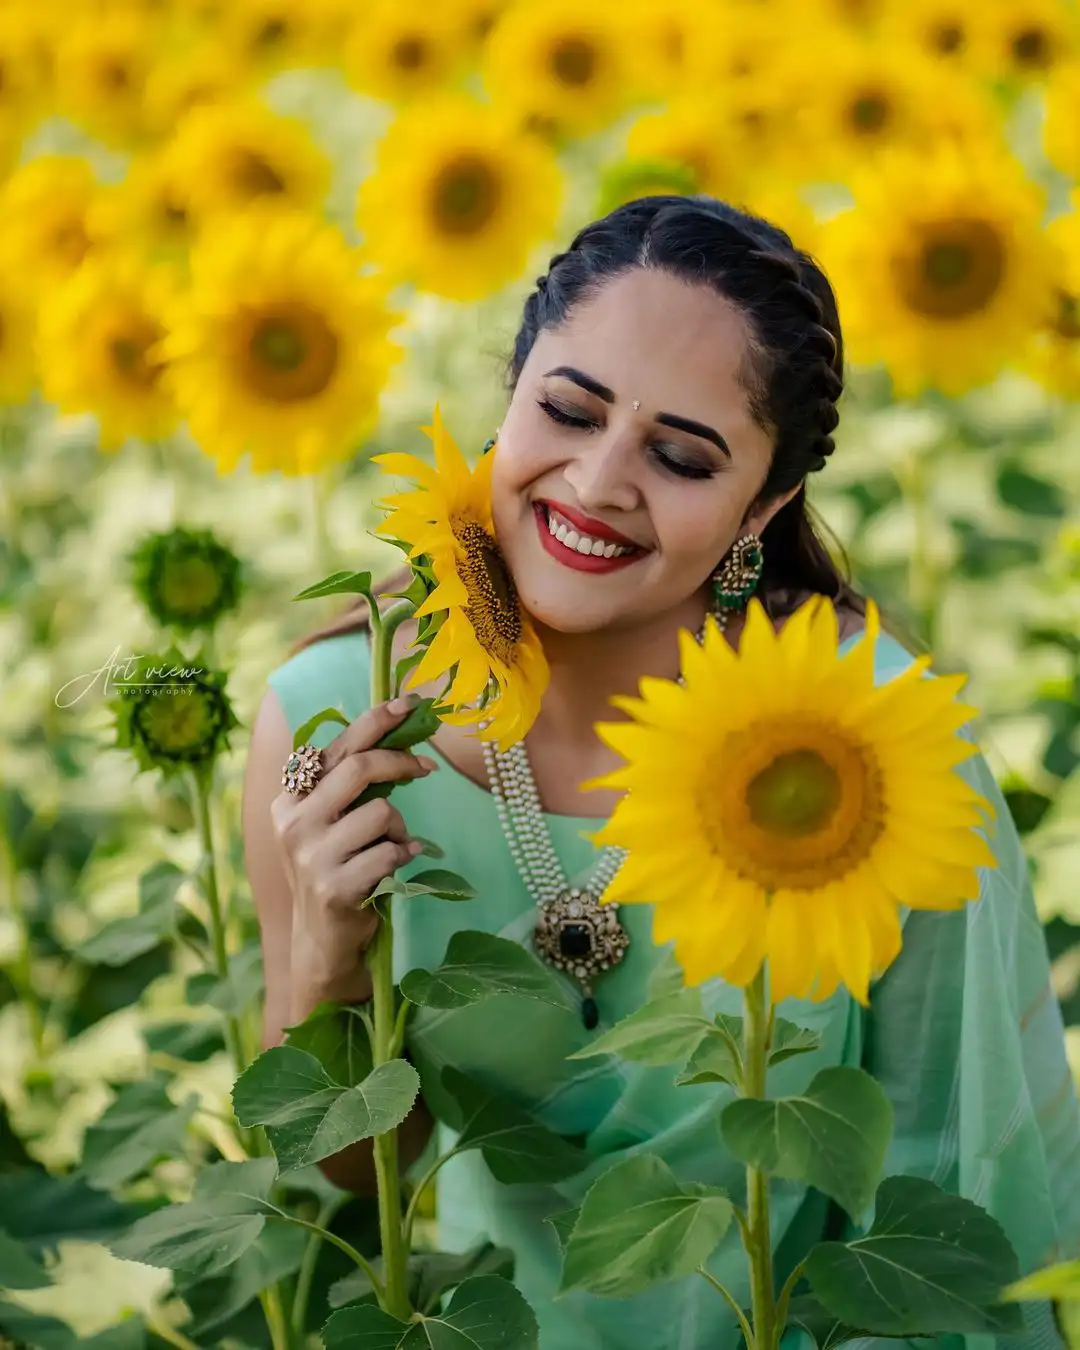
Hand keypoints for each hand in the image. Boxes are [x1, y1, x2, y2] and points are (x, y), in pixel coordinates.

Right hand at [270, 696, 437, 1016]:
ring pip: (381, 812)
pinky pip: (391, 853)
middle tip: (427, 767)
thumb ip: (349, 785)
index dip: (375, 721)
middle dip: (400, 761)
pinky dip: (405, 855)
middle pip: (357, 768)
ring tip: (392, 847)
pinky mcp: (335, 888)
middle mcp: (293, 823)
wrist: (323, 941)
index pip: (336, 747)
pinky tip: (396, 868)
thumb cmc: (336, 870)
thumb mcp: (331, 823)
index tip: (408, 704)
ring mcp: (311, 857)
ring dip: (400, 828)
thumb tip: (398, 734)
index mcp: (290, 799)